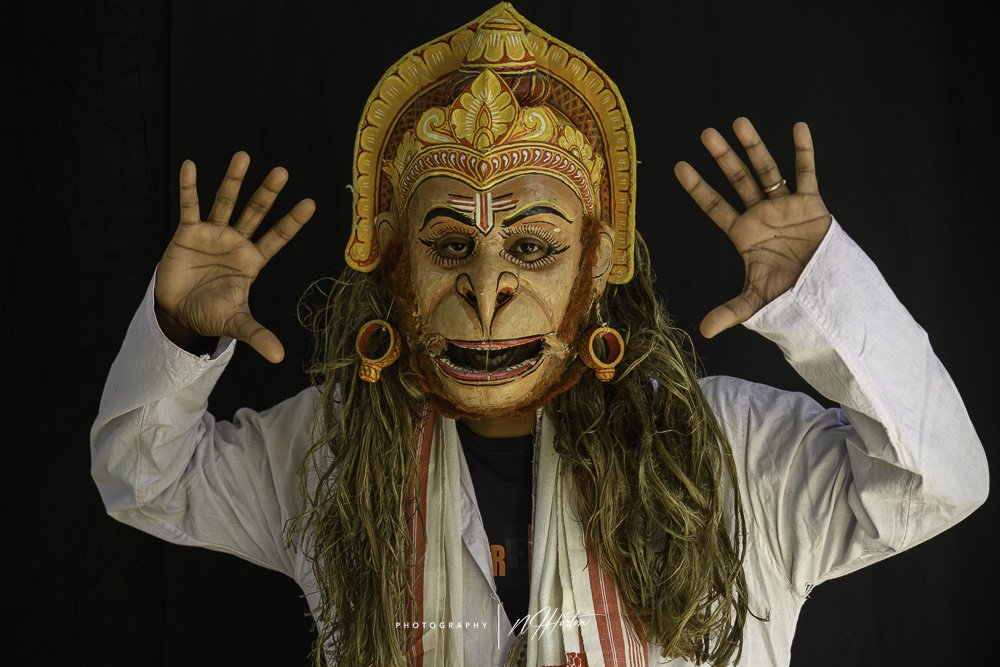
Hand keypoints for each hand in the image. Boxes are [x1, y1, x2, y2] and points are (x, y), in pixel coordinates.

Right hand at [154, 151, 314, 362]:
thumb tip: (280, 358)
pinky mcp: (187, 232)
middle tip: (283, 172)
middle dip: (268, 193)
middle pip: (255, 213)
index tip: (310, 203)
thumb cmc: (211, 313)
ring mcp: (213, 234)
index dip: (292, 222)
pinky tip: (190, 165)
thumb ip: (257, 334)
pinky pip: (189, 206)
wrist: (177, 312)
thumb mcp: (235, 323)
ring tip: (244, 156)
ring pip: (226, 202)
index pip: (277, 238)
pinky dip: (189, 187)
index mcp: (252, 261)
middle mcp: (236, 242)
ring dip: (233, 180)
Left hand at [675, 117, 831, 337]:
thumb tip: (703, 331)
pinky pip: (806, 173)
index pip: (714, 206)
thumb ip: (731, 311)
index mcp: (743, 233)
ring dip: (754, 146)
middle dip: (722, 158)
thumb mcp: (757, 301)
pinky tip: (798, 126)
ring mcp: (785, 206)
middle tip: (705, 133)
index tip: (679, 167)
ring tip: (739, 121)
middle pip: (737, 180)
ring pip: (766, 170)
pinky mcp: (811, 203)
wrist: (825, 293)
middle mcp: (760, 214)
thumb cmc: (789, 294)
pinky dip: (803, 151)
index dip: (697, 188)